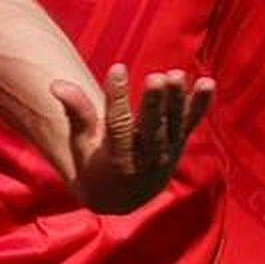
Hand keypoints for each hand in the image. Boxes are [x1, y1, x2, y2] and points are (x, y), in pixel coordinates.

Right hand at [54, 64, 214, 214]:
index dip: (117, 97)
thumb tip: (56, 84)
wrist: (121, 196)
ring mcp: (166, 155)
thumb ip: (75, 113)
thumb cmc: (92, 163)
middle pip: (152, 129)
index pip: (119, 127)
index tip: (117, 68)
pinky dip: (200, 104)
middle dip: (155, 104)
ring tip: (176, 74)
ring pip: (174, 125)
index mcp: (117, 162)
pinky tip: (208, 82)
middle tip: (156, 78)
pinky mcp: (178, 146)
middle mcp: (145, 161)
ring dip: (178, 100)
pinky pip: (191, 123)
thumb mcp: (80, 143)